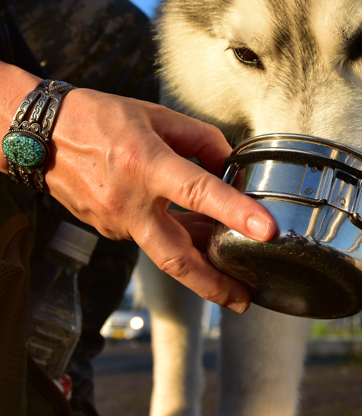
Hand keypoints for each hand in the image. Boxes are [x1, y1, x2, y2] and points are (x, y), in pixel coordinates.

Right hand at [41, 88, 274, 311]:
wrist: (41, 136)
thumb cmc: (99, 118)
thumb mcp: (157, 116)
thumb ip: (201, 140)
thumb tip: (230, 167)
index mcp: (144, 164)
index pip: (198, 192)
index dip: (235, 212)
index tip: (266, 230)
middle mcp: (129, 201)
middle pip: (176, 257)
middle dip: (214, 284)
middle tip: (244, 300)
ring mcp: (115, 222)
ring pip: (166, 251)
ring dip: (200, 261)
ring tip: (232, 270)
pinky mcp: (108, 231)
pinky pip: (151, 239)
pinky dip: (175, 238)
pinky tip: (195, 234)